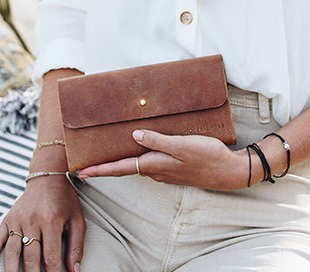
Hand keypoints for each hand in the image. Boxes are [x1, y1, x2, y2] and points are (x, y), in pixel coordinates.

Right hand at [0, 175, 84, 271]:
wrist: (48, 177)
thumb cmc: (64, 200)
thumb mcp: (77, 220)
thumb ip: (76, 246)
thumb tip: (75, 270)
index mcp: (51, 220)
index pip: (51, 256)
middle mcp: (32, 220)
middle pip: (30, 257)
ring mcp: (18, 219)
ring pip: (12, 252)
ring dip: (12, 271)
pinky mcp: (8, 218)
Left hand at [76, 129, 248, 190]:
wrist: (228, 171)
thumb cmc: (206, 156)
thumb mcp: (182, 146)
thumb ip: (157, 141)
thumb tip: (134, 136)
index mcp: (154, 164)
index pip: (120, 169)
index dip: (100, 170)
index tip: (81, 172)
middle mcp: (156, 170)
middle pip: (125, 167)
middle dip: (106, 165)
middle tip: (88, 162)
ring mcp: (165, 169)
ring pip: (137, 164)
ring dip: (122, 160)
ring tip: (108, 151)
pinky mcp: (174, 166)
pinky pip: (150, 160)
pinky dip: (139, 155)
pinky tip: (140, 146)